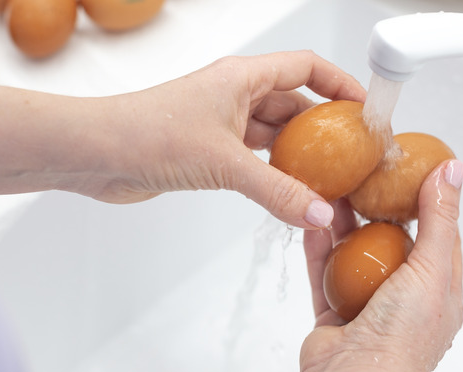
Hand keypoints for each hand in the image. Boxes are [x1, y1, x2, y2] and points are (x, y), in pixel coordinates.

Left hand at [76, 50, 365, 228]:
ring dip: (298, 156)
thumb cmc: (147, 134)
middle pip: (293, 104)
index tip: (365, 109)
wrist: (97, 154)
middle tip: (353, 155)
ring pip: (273, 135)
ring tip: (330, 179)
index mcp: (242, 77)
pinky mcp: (207, 151)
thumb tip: (318, 213)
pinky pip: (253, 159)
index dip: (340, 83)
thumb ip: (277, 190)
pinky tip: (291, 193)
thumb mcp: (225, 163)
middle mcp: (234, 96)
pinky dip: (273, 174)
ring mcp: (220, 123)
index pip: (306, 67)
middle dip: (324, 128)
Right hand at [249, 159, 462, 371]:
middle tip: (365, 176)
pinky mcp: (334, 312)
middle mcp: (405, 299)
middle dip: (378, 209)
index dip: (428, 202)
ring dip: (344, 225)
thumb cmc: (402, 337)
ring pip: (353, 256)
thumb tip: (453, 170)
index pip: (439, 238)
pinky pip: (324, 273)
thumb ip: (439, 219)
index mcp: (440, 293)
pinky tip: (313, 222)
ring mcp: (367, 305)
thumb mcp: (433, 269)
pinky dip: (319, 248)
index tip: (411, 171)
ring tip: (333, 191)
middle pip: (391, 242)